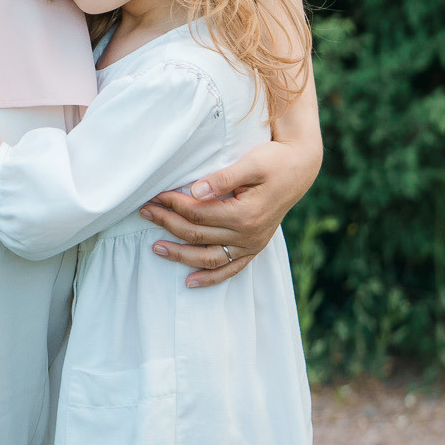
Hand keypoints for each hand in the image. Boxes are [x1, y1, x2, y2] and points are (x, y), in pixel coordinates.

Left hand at [138, 138, 310, 286]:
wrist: (299, 169)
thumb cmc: (273, 161)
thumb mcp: (250, 163)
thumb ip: (222, 178)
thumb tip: (194, 190)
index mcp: (245, 213)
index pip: (198, 212)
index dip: (173, 204)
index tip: (154, 195)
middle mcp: (249, 234)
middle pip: (198, 234)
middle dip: (167, 224)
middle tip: (145, 212)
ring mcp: (252, 244)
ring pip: (210, 257)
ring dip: (181, 255)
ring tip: (156, 248)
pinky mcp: (255, 248)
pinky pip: (231, 270)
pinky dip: (210, 278)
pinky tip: (190, 282)